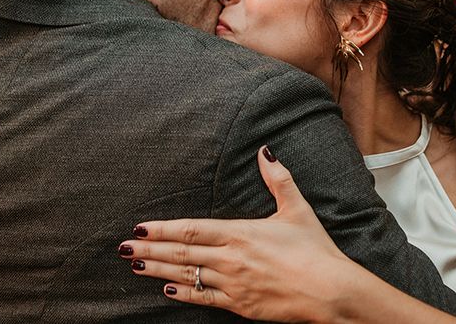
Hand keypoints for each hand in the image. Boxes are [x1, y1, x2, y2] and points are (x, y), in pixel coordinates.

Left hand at [118, 146, 347, 321]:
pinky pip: (205, 299)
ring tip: (135, 266)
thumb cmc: (315, 251)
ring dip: (158, 271)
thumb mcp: (296, 208)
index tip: (139, 228)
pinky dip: (184, 294)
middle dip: (149, 250)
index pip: (190, 229)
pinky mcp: (241, 306)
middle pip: (180, 253)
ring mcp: (233, 284)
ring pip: (186, 276)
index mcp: (239, 233)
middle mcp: (230, 258)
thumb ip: (277, 178)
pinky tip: (167, 290)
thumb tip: (265, 150)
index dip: (162, 229)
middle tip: (122, 248)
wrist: (332, 293)